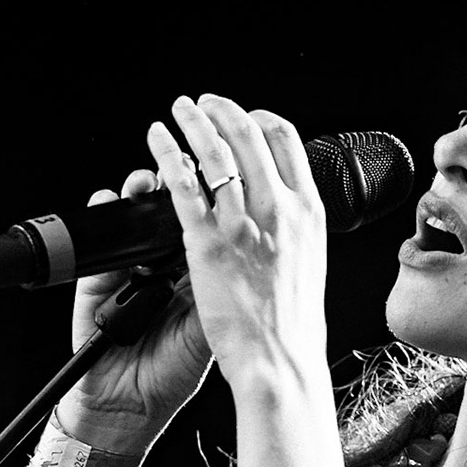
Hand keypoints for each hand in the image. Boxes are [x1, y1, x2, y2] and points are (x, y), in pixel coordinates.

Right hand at [61, 169, 212, 452]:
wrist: (129, 410)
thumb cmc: (172, 376)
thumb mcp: (209, 330)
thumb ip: (227, 292)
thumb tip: (255, 253)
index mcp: (199, 278)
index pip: (211, 226)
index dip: (215, 201)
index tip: (224, 177)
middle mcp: (164, 269)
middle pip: (174, 213)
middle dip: (179, 185)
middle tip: (188, 167)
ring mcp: (129, 270)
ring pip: (135, 218)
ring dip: (141, 193)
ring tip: (150, 180)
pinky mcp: (95, 279)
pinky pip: (97, 237)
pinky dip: (103, 213)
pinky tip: (111, 199)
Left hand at [147, 94, 328, 392]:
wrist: (280, 362)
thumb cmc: (292, 328)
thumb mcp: (309, 266)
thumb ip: (294, 232)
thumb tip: (281, 213)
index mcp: (308, 214)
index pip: (287, 142)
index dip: (261, 119)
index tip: (245, 116)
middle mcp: (279, 211)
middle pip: (249, 135)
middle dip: (222, 110)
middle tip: (205, 103)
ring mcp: (243, 224)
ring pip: (214, 151)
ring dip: (193, 121)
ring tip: (180, 110)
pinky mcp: (208, 243)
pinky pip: (183, 184)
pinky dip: (167, 154)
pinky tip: (157, 140)